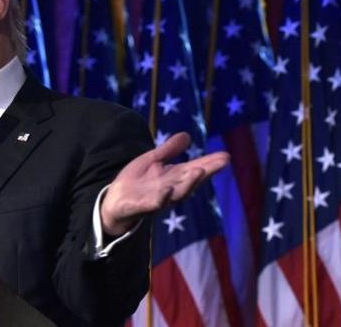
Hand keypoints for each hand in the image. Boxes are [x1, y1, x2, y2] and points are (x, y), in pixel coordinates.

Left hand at [99, 132, 229, 235]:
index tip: (226, 156)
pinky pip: (154, 203)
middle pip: (192, 179)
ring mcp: (159, 198)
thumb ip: (168, 150)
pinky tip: (167, 190)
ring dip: (189, 183)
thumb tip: (187, 135)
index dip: (211, 162)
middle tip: (222, 161)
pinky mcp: (143, 206)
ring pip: (178, 192)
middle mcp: (171, 188)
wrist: (114, 201)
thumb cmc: (136, 181)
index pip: (196, 168)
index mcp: (174, 177)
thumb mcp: (152, 160)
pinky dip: (162, 198)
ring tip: (199, 170)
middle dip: (207, 171)